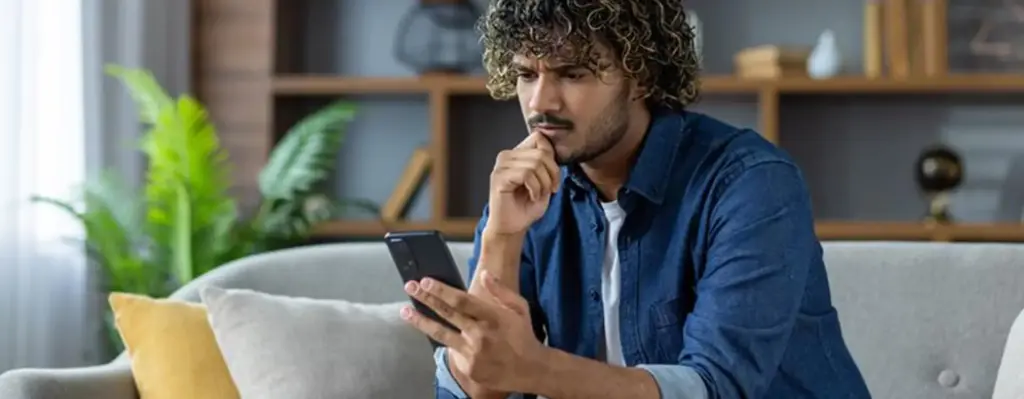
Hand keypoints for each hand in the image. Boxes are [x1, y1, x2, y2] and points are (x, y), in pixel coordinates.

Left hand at [401, 270, 546, 393]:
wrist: (531, 370)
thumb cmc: (524, 335)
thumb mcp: (520, 308)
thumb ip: (501, 291)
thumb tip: (484, 274)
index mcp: (493, 317)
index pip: (462, 301)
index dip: (442, 291)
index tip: (426, 281)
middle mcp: (480, 334)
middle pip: (447, 313)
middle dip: (426, 298)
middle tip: (410, 287)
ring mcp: (473, 352)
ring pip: (441, 333)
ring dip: (420, 321)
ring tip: (405, 311)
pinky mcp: (469, 367)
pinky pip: (452, 350)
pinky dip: (443, 340)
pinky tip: (431, 330)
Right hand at [487, 133, 560, 234]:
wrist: (512, 227)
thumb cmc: (527, 206)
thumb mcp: (544, 181)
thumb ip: (547, 164)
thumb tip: (553, 150)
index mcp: (517, 153)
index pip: (539, 138)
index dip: (552, 157)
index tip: (554, 177)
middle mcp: (506, 156)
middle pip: (541, 152)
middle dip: (553, 173)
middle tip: (551, 189)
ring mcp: (501, 166)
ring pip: (535, 163)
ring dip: (544, 183)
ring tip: (539, 195)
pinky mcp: (499, 177)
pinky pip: (526, 174)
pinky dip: (535, 188)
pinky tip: (532, 197)